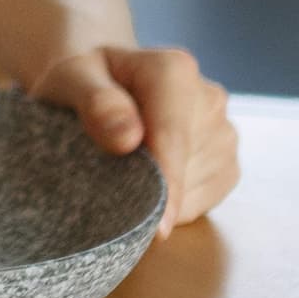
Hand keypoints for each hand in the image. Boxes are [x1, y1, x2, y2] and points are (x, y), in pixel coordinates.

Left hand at [31, 46, 236, 234]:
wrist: (103, 84)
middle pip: (184, 166)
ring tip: (122, 173)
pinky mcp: (228, 165)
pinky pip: (203, 203)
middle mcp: (210, 98)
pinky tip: (146, 185)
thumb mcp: (70, 79)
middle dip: (148, 190)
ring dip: (158, 200)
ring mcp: (225, 133)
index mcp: (174, 70)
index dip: (166, 184)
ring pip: (195, 190)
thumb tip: (127, 137)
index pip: (174, 136)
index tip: (157, 228)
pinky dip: (172, 208)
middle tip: (101, 183)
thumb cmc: (83, 83)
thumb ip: (94, 101)